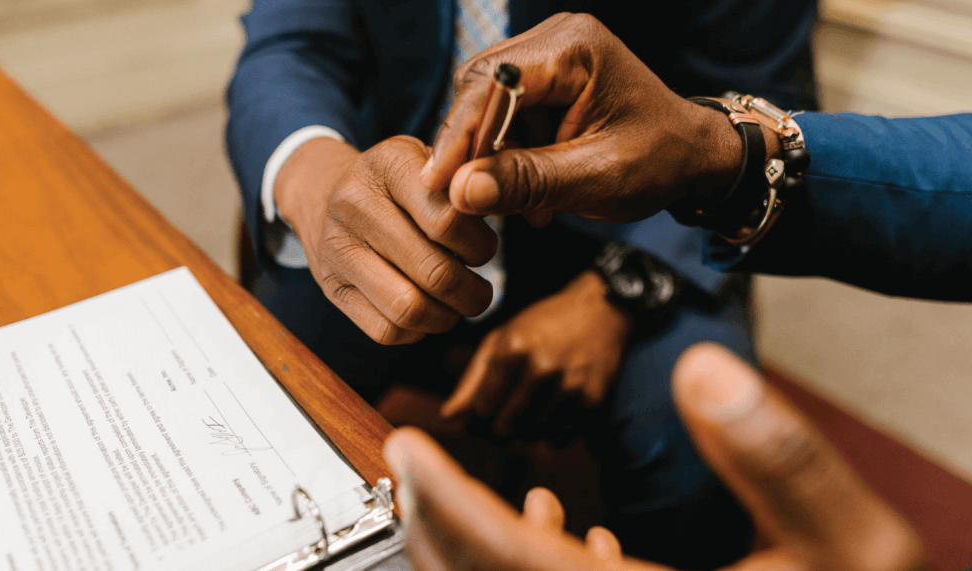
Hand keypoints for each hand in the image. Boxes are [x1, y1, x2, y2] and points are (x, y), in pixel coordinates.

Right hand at [275, 135, 497, 343]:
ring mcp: (337, 248)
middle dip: (472, 292)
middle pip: (435, 272)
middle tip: (481, 291)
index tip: (483, 249)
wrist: (330, 196)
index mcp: (390, 165)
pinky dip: (417, 331)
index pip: (448, 221)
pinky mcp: (331, 287)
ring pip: (409, 309)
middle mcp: (355, 204)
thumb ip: (471, 182)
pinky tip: (426, 311)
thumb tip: (504, 200)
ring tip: (456, 305)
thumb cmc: (404, 185)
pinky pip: (386, 331)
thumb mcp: (435, 165)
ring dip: (446, 317)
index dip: (480, 247)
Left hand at [384, 343, 930, 570]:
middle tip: (414, 463)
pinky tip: (560, 528)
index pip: (506, 557)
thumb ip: (777, 456)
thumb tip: (708, 372)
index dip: (444, 497)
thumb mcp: (852, 544)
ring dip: (476, 542)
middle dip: (437, 522)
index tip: (406, 445)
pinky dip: (532, 560)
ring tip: (464, 489)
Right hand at [420, 13, 765, 224]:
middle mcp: (556, 40)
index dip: (459, 136)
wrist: (694, 157)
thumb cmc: (660, 162)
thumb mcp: (596, 178)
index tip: (436, 185)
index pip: (492, 85)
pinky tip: (526, 187)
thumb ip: (527, 181)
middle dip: (471, 148)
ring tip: (512, 199)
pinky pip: (503, 114)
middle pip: (479, 89)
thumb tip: (460, 192)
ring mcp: (549, 57)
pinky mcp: (545, 80)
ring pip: (485, 105)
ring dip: (489, 155)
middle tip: (464, 199)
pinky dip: (505, 153)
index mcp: (574, 49)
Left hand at [440, 271, 630, 435]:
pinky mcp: (592, 400)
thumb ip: (472, 380)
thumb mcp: (501, 340)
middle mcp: (540, 368)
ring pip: (531, 437)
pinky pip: (558, 440)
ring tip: (528, 412)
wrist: (600, 310)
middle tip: (502, 419)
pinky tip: (550, 414)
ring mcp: (569, 385)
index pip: (481, 409)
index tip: (478, 419)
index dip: (475, 420)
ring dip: (524, 432)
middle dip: (498, 429)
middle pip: (504, 428)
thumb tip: (448, 418)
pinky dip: (550, 436)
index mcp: (511, 348)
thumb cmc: (542, 325)